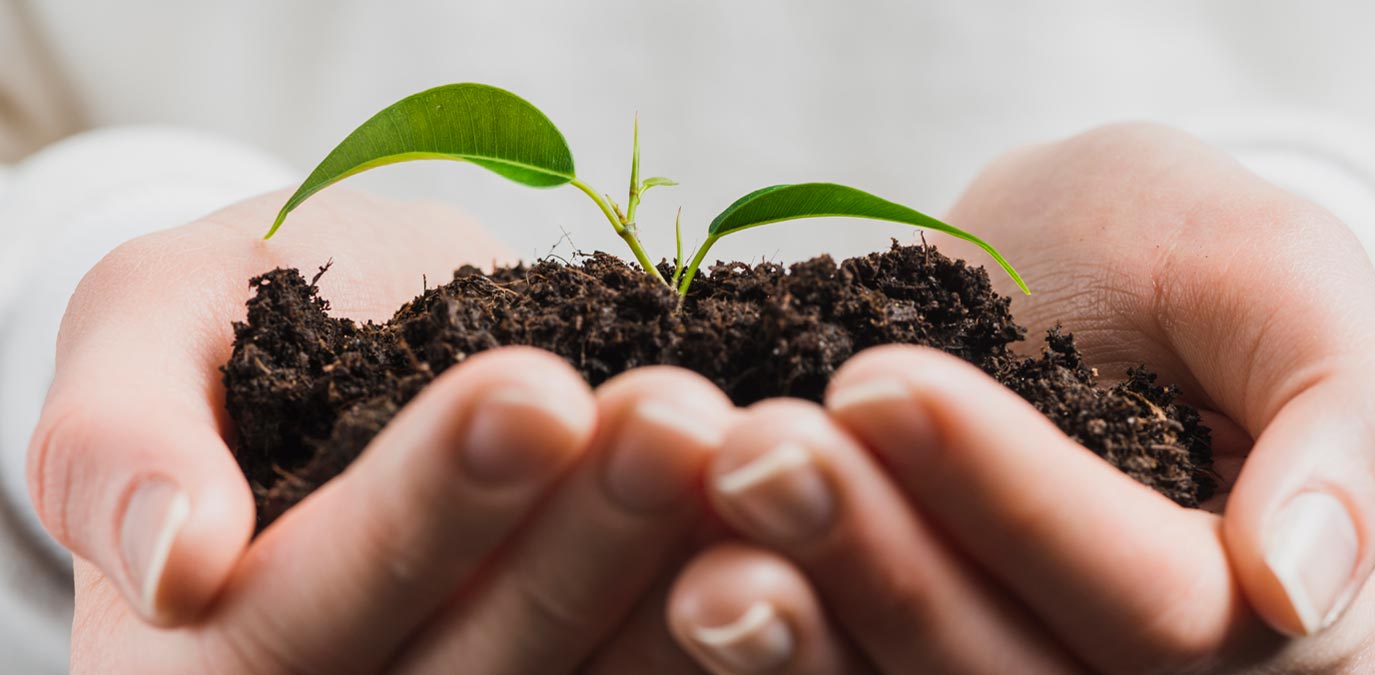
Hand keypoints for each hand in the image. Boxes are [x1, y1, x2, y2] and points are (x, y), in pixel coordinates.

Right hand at [29, 189, 732, 672]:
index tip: (532, 393)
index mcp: (207, 661)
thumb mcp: (142, 334)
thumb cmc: (238, 319)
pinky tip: (793, 520)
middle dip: (582, 535)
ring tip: (749, 453)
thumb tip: (175, 567)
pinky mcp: (569, 663)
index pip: (310, 607)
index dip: (427, 506)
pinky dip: (729, 603)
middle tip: (679, 419)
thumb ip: (116, 445)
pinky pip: (645, 662)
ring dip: (677, 574)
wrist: (367, 322)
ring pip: (581, 673)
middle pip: (474, 657)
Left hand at [663, 124, 1374, 672]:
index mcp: (1265, 612)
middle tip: (754, 450)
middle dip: (876, 556)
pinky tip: (687, 579)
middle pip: (1008, 669)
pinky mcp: (911, 659)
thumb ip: (1340, 418)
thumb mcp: (1276, 278)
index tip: (881, 383)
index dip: (1009, 498)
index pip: (1148, 600)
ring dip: (798, 621)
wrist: (1056, 277)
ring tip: (709, 514)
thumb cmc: (1173, 257)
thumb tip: (1302, 585)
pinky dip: (770, 646)